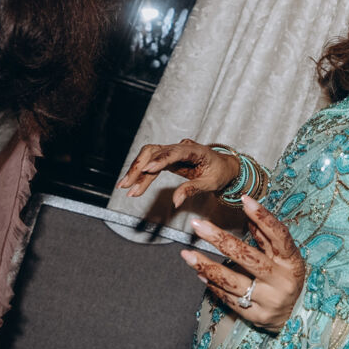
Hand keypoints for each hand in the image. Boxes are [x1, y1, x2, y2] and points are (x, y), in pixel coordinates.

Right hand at [118, 138, 238, 205]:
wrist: (224, 167)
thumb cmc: (219, 173)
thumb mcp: (210, 184)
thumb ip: (192, 190)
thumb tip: (176, 201)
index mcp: (195, 150)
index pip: (175, 152)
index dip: (160, 159)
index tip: (147, 168)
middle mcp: (181, 147)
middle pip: (155, 152)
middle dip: (139, 167)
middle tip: (127, 185)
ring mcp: (172, 151)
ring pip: (149, 156)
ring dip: (136, 171)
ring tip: (125, 188)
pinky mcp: (167, 158)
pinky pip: (151, 163)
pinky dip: (141, 174)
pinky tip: (133, 186)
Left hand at [186, 197, 306, 330]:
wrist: (295, 317)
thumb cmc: (286, 279)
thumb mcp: (284, 258)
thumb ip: (267, 237)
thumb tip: (249, 213)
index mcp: (292, 262)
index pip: (278, 236)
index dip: (263, 217)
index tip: (244, 200)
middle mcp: (282, 281)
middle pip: (248, 257)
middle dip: (220, 240)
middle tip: (198, 225)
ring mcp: (269, 300)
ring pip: (232, 281)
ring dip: (207, 266)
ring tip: (187, 254)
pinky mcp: (256, 316)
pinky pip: (229, 298)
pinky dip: (213, 284)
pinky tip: (200, 273)